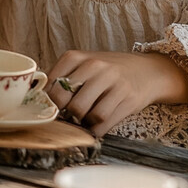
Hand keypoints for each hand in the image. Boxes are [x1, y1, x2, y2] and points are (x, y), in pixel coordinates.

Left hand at [45, 50, 187, 137]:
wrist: (146, 71)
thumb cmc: (109, 71)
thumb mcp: (85, 64)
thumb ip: (64, 77)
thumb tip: (40, 100)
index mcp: (78, 57)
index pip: (52, 84)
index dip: (50, 102)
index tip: (53, 108)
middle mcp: (95, 66)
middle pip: (68, 102)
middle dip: (66, 115)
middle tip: (70, 116)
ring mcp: (112, 81)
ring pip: (86, 113)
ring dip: (82, 123)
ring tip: (85, 119)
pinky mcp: (127, 98)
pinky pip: (103, 123)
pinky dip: (96, 130)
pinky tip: (97, 125)